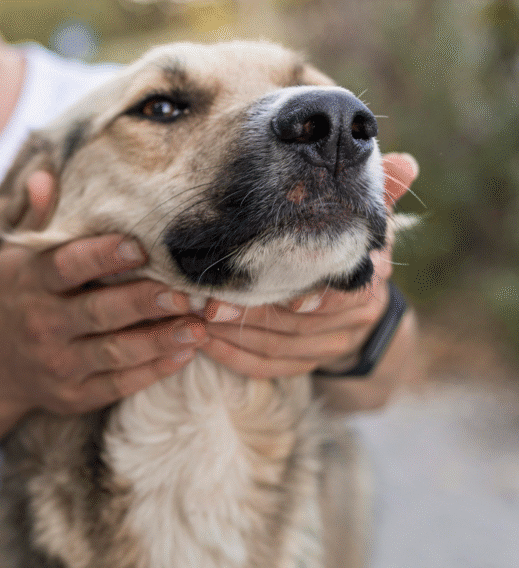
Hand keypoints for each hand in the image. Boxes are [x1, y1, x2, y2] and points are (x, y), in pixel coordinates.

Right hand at [0, 172, 207, 414]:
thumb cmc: (18, 297)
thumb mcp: (17, 257)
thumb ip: (38, 218)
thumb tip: (45, 175)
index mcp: (29, 283)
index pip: (66, 266)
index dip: (102, 256)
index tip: (141, 246)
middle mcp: (41, 325)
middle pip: (97, 313)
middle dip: (144, 302)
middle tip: (185, 292)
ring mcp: (58, 364)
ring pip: (114, 353)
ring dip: (159, 340)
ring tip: (198, 325)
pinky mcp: (74, 395)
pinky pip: (118, 384)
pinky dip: (153, 371)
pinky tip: (184, 352)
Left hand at [200, 152, 418, 379]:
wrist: (363, 304)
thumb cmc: (353, 246)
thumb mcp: (366, 218)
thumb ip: (379, 192)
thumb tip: (407, 163)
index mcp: (368, 279)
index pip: (339, 294)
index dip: (308, 296)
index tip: (275, 296)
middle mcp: (353, 318)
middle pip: (297, 324)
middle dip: (250, 314)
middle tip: (208, 304)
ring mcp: (329, 346)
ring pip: (278, 348)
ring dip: (234, 335)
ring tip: (196, 318)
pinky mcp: (305, 364)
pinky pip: (267, 368)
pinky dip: (234, 358)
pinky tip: (204, 344)